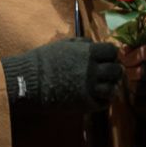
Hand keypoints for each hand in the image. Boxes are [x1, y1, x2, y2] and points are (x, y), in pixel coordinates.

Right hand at [1, 38, 122, 112]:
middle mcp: (92, 69)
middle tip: (108, 73)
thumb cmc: (43, 60)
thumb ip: (80, 43)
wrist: (30, 81)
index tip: (107, 58)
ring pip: (112, 88)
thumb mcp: (62, 45)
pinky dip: (104, 99)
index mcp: (87, 53)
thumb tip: (92, 43)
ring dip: (111, 86)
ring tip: (105, 86)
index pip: (112, 51)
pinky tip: (99, 96)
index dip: (111, 55)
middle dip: (114, 70)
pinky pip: (103, 103)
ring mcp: (90, 87)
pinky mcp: (85, 103)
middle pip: (116, 70)